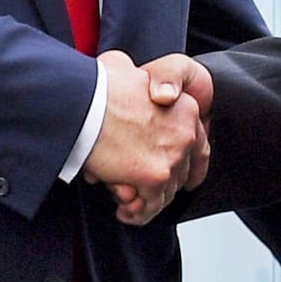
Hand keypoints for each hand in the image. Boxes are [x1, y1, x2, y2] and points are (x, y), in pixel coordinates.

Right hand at [84, 51, 205, 224]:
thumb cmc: (98, 87)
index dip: (184, 162)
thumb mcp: (121, 68)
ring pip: (166, 191)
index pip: (196, 144)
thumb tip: (123, 73)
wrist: (84, 102)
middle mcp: (184, 133)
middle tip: (138, 188)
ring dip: (147, 200)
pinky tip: (125, 212)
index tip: (175, 173)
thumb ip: (130, 74)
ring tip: (127, 204)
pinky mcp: (154, 176)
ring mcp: (171, 156)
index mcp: (184, 108)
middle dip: (159, 183)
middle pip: (180, 170)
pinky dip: (138, 213)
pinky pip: (150, 206)